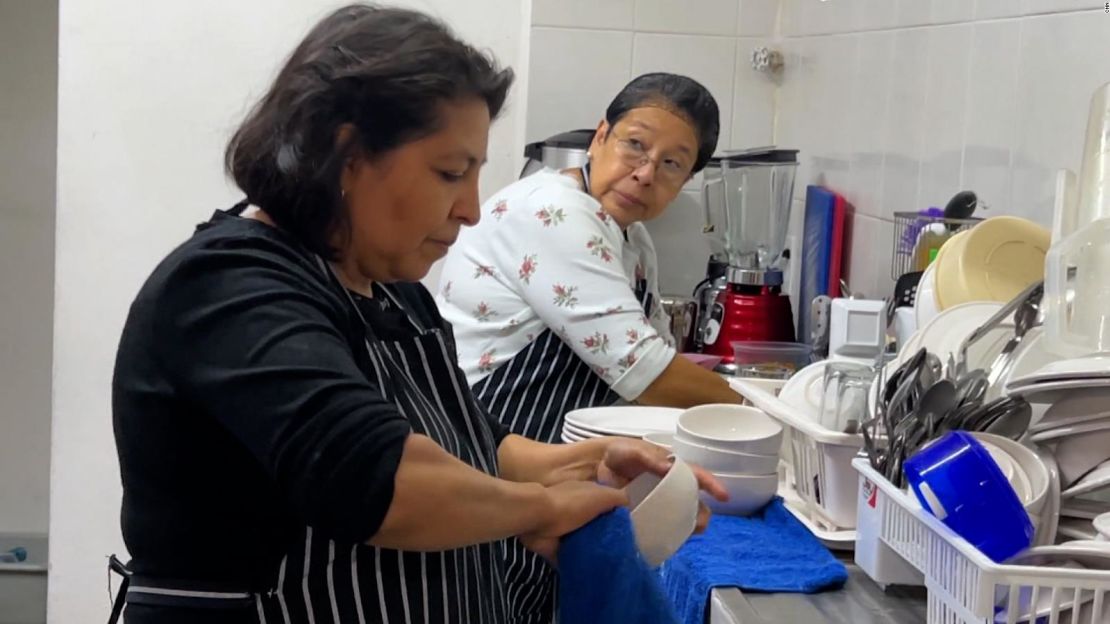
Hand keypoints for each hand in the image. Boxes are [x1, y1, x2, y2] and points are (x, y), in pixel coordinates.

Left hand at [521, 480, 627, 562]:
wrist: (538, 517)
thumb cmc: (572, 503)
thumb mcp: (602, 495)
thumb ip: (618, 498)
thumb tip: (631, 504)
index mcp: (587, 494)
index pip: (607, 504)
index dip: (618, 515)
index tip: (633, 529)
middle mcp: (577, 511)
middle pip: (597, 524)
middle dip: (607, 535)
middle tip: (626, 550)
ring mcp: (566, 530)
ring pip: (585, 541)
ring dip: (594, 551)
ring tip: (614, 564)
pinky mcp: (557, 548)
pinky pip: (572, 559)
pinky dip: (579, 565)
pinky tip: (594, 573)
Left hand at [596, 438, 728, 533]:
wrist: (597, 469)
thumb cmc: (618, 454)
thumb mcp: (630, 451)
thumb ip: (647, 457)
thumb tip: (666, 467)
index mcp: (670, 467)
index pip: (696, 474)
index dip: (712, 484)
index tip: (724, 496)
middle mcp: (670, 486)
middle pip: (695, 500)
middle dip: (702, 513)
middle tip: (699, 524)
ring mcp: (661, 501)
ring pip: (684, 516)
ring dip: (689, 525)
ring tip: (686, 534)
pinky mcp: (649, 514)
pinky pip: (666, 526)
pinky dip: (671, 533)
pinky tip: (668, 540)